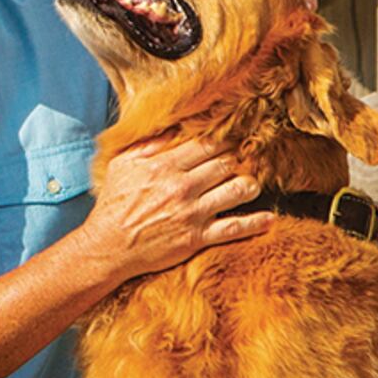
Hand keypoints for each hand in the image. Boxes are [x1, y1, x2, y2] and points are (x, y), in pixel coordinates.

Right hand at [81, 129, 266, 281]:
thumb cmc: (112, 206)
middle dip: (238, 161)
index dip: (223, 141)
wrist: (108, 247)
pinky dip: (255, 223)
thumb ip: (148, 146)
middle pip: (226, 164)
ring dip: (250, 185)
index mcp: (165, 166)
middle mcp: (182, 187)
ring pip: (237, 190)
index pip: (206, 145)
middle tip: (245, 161)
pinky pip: (234, 228)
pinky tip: (269, 219)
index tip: (231, 141)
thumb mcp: (122, 166)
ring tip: (252, 185)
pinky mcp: (197, 238)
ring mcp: (192, 213)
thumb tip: (172, 130)